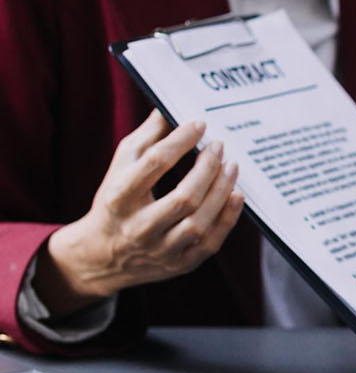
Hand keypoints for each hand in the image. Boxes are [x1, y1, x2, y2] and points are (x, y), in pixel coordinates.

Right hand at [34, 111, 244, 316]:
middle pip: (183, 198)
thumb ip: (146, 139)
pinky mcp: (180, 264)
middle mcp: (139, 228)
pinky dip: (228, 218)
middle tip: (219, 146)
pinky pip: (211, 242)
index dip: (179, 141)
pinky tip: (236, 195)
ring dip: (221, 191)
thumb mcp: (120, 168)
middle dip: (207, 168)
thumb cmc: (116, 202)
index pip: (153, 165)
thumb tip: (168, 108)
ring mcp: (161, 250)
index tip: (199, 124)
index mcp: (119, 198)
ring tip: (232, 166)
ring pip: (199, 222)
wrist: (102, 256)